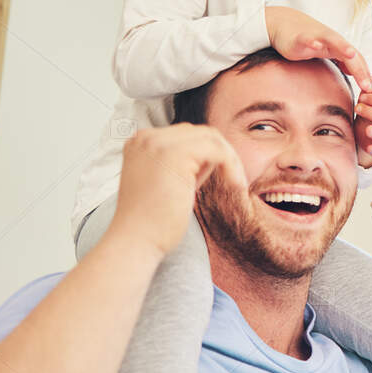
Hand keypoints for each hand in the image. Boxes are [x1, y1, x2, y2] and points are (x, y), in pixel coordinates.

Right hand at [104, 124, 244, 259]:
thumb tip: (212, 157)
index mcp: (140, 143)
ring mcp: (158, 143)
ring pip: (209, 137)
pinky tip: (236, 183)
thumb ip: (185, 166)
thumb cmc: (151, 222)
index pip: (183, 135)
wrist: (135, 241)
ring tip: (236, 182)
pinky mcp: (175, 154)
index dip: (206, 154)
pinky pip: (216, 149)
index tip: (221, 177)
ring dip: (229, 158)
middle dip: (218, 153)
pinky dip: (231, 164)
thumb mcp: (168, 184)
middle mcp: (146, 138)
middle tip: (233, 179)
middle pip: (197, 132)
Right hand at [265, 5, 371, 91]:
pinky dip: (312, 42)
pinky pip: (307, 39)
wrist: (283, 23)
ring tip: (350, 53)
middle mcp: (332, 40)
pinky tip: (316, 46)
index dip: (365, 75)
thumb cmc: (308, 41)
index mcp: (339, 47)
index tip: (371, 91)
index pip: (357, 61)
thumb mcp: (327, 52)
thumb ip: (341, 61)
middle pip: (350, 54)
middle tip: (367, 86)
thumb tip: (355, 73)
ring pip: (333, 40)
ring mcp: (317, 37)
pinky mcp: (301, 37)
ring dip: (342, 46)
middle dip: (359, 69)